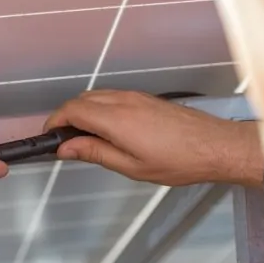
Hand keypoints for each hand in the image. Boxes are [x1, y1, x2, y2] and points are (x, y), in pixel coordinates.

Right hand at [44, 90, 263, 186]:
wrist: (214, 146)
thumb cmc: (178, 161)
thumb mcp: (131, 166)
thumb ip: (95, 153)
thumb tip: (66, 148)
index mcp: (116, 119)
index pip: (72, 111)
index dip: (55, 122)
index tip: (49, 137)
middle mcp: (123, 101)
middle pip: (81, 100)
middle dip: (66, 117)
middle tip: (63, 141)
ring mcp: (136, 96)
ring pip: (96, 96)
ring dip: (82, 111)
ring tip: (83, 138)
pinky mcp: (145, 98)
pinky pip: (112, 96)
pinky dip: (99, 108)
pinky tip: (105, 129)